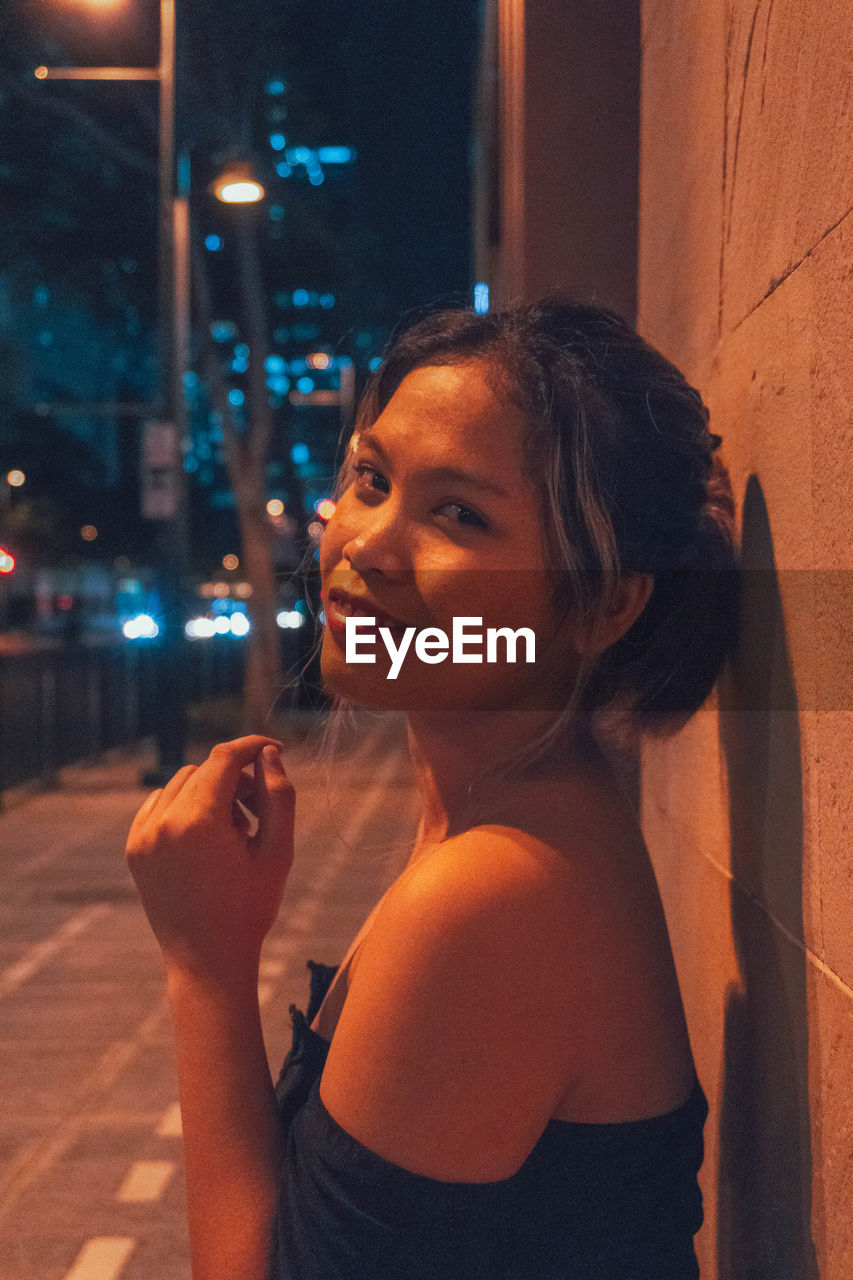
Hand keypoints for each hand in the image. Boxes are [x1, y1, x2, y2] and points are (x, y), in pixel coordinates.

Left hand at [126, 736, 294, 983]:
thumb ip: (279, 796)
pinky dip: (185, 806)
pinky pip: (160, 804)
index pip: (224, 757)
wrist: (207, 961)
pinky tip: (207, 837)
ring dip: (211, 791)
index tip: (274, 748)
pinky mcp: (134, 848)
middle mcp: (163, 822)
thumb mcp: (278, 852)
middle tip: (259, 809)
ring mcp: (142, 836)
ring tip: (235, 830)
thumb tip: (269, 754)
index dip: (252, 746)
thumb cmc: (250, 908)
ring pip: (181, 783)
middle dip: (235, 777)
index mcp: (199, 822)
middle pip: (204, 769)